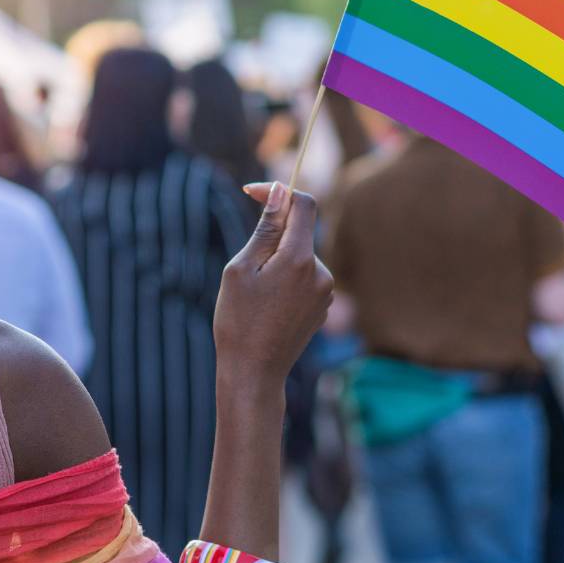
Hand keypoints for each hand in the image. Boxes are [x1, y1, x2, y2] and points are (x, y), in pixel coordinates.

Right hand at [216, 183, 333, 381]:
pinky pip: (304, 277)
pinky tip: (267, 306)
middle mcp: (321, 272)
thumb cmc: (238, 320)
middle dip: (273, 234)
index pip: (303, 204)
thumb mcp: (241, 269)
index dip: (279, 191)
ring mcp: (325, 291)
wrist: (254, 371)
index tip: (252, 193)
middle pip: (299, 231)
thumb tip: (280, 192)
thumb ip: (265, 229)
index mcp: (299, 259)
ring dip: (277, 260)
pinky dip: (285, 279)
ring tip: (253, 293)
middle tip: (244, 264)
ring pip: (300, 256)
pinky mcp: (322, 306)